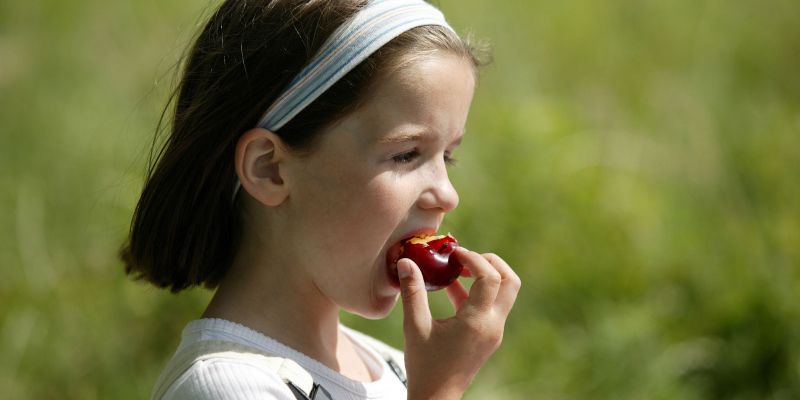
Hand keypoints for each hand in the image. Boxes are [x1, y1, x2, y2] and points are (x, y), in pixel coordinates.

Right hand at [397, 247, 520, 399]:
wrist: (436, 397)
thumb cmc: (424, 366)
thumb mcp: (415, 327)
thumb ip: (412, 292)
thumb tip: (406, 262)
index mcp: (476, 322)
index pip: (490, 277)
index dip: (473, 258)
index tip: (453, 254)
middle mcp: (492, 325)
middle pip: (510, 281)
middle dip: (490, 262)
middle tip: (466, 258)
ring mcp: (494, 331)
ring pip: (504, 292)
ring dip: (485, 276)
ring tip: (456, 270)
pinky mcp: (489, 335)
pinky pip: (491, 305)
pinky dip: (477, 292)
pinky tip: (451, 289)